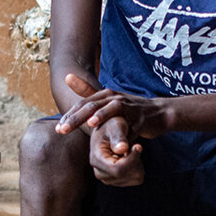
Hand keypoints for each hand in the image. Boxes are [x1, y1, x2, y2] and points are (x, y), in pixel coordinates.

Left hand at [54, 73, 170, 139]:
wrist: (158, 113)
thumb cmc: (128, 108)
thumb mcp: (107, 99)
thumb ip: (87, 90)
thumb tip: (66, 77)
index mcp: (105, 94)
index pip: (82, 104)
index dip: (69, 116)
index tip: (57, 128)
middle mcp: (115, 98)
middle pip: (92, 106)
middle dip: (77, 118)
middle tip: (62, 129)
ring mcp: (129, 107)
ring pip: (113, 109)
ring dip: (102, 115)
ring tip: (90, 123)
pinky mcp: (141, 118)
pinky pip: (131, 125)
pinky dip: (124, 131)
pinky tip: (118, 139)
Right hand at [87, 117, 144, 186]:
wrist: (108, 130)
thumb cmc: (112, 124)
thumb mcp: (116, 125)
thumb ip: (119, 136)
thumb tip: (122, 149)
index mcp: (96, 159)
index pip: (118, 169)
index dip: (132, 159)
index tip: (139, 146)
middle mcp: (99, 172)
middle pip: (127, 174)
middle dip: (135, 159)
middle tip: (131, 145)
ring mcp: (107, 179)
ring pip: (135, 177)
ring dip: (137, 162)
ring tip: (128, 150)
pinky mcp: (117, 181)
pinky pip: (137, 179)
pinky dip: (138, 167)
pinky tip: (129, 157)